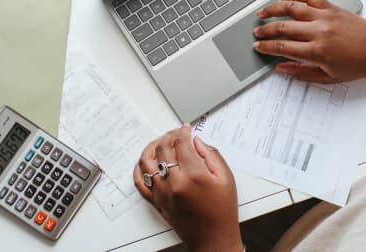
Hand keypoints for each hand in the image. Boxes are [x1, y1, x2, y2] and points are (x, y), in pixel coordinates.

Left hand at [133, 125, 241, 251]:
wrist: (213, 239)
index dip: (183, 132)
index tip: (186, 128)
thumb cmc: (222, 211)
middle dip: (169, 136)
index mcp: (194, 176)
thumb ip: (211, 155)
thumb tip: (197, 141)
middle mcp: (174, 183)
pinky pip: (139, 182)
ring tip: (160, 142)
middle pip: (163, 149)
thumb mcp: (226, 178)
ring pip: (146, 162)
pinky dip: (139, 169)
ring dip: (152, 147)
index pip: (181, 144)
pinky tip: (146, 162)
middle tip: (176, 133)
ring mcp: (162, 193)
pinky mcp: (156, 202)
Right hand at [253, 0, 365, 82]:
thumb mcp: (329, 77)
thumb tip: (281, 68)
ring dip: (273, 9)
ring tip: (261, 12)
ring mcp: (325, 16)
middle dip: (265, 30)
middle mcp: (319, 31)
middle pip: (283, 27)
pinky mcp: (332, 7)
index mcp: (317, 51)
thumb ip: (302, 73)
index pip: (283, 47)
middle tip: (256, 33)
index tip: (258, 47)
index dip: (266, 47)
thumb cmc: (358, 65)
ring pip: (291, 8)